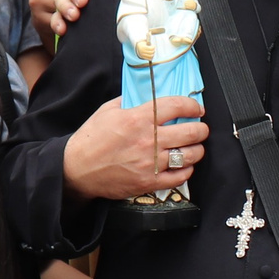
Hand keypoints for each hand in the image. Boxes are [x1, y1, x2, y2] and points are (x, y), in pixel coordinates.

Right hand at [62, 94, 208, 201]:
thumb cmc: (90, 140)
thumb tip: (147, 96)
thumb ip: (130, 102)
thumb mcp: (107, 111)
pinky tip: (184, 165)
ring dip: (197, 150)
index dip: (192, 106)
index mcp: (138, 118)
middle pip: (191, 132)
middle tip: (200, 128)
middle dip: (201, 129)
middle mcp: (148, 140)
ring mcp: (151, 163)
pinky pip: (180, 177)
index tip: (196, 108)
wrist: (77, 169)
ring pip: (190, 155)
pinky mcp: (150, 182)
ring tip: (195, 147)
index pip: (176, 106)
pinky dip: (187, 170)